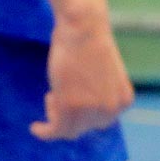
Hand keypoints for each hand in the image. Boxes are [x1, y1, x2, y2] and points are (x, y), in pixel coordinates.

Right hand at [32, 15, 134, 140]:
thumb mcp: (105, 75)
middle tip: (56, 94)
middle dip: (69, 113)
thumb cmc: (91, 44)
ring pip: (68, 129)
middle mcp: (111, 109)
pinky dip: (44, 132)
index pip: (101, 121)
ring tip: (51, 94)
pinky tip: (35, 128)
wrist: (83, 28)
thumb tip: (86, 110)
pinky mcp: (69, 107)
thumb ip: (101, 94)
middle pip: (84, 126)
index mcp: (123, 101)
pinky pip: (55, 130)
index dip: (84, 112)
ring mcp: (91, 110)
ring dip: (56, 115)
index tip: (71, 98)